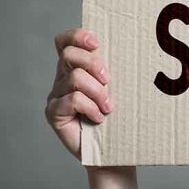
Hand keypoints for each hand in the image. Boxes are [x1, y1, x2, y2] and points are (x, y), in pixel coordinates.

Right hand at [44, 29, 112, 158]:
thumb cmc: (119, 119)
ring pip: (74, 78)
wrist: (113, 152)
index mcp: (76, 68)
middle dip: (93, 63)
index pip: (65, 42)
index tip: (96, 43)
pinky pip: (72, 99)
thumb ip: (115, 72)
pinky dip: (91, 107)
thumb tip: (135, 50)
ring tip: (109, 107)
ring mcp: (56, 96)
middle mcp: (62, 79)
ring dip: (97, 91)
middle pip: (68, 54)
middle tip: (109, 80)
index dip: (77, 36)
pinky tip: (99, 118)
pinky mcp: (54, 113)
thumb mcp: (120, 90)